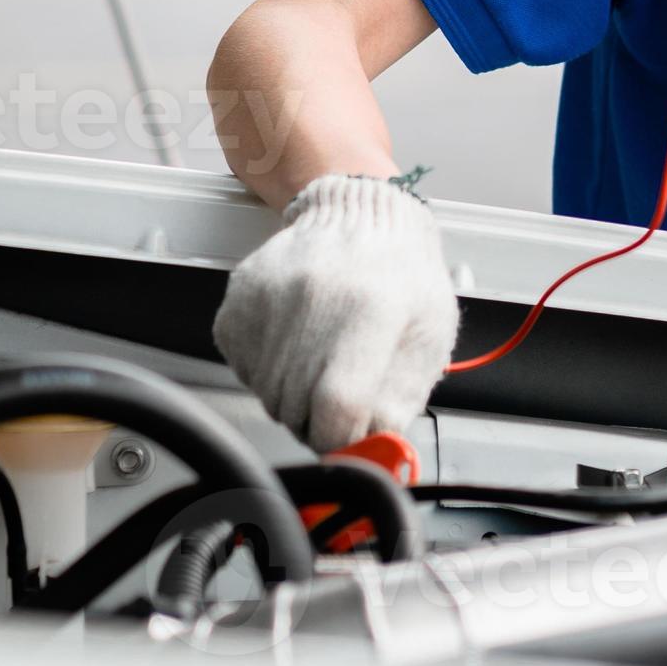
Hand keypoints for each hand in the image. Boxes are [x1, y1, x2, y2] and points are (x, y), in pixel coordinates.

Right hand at [212, 175, 460, 448]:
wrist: (361, 216)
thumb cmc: (401, 275)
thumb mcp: (429, 335)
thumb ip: (401, 398)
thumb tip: (369, 449)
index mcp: (371, 309)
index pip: (338, 406)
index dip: (342, 440)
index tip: (348, 442)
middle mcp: (313, 300)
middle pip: (297, 408)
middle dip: (319, 422)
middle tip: (339, 402)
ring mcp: (269, 298)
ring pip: (267, 394)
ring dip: (293, 399)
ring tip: (322, 363)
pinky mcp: (238, 302)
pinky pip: (243, 369)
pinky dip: (268, 373)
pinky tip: (296, 345)